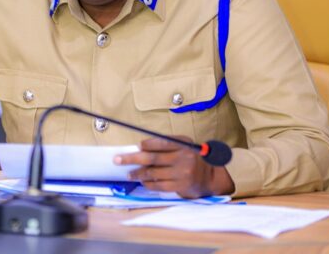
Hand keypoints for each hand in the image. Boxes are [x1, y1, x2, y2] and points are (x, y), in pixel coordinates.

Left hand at [113, 136, 234, 198]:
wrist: (211, 177)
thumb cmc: (192, 158)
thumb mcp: (185, 146)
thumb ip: (167, 145)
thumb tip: (140, 148)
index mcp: (183, 144)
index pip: (161, 142)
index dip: (147, 144)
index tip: (137, 146)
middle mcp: (183, 158)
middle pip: (152, 158)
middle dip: (131, 159)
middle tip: (117, 160)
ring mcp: (182, 173)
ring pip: (153, 173)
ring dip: (137, 174)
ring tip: (129, 174)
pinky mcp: (180, 186)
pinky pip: (159, 185)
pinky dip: (148, 183)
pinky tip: (142, 182)